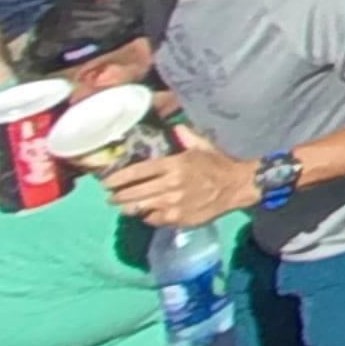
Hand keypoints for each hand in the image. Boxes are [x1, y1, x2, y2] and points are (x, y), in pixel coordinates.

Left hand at [103, 138, 258, 226]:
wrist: (237, 186)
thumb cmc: (219, 164)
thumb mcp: (202, 145)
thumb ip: (185, 136)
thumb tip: (174, 126)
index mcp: (173, 165)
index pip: (137, 172)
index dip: (118, 178)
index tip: (106, 182)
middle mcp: (169, 185)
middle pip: (134, 193)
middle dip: (117, 196)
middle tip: (110, 196)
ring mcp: (172, 204)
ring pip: (140, 208)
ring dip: (128, 208)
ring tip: (123, 206)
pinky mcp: (178, 218)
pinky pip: (154, 219)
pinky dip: (147, 216)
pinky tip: (146, 213)